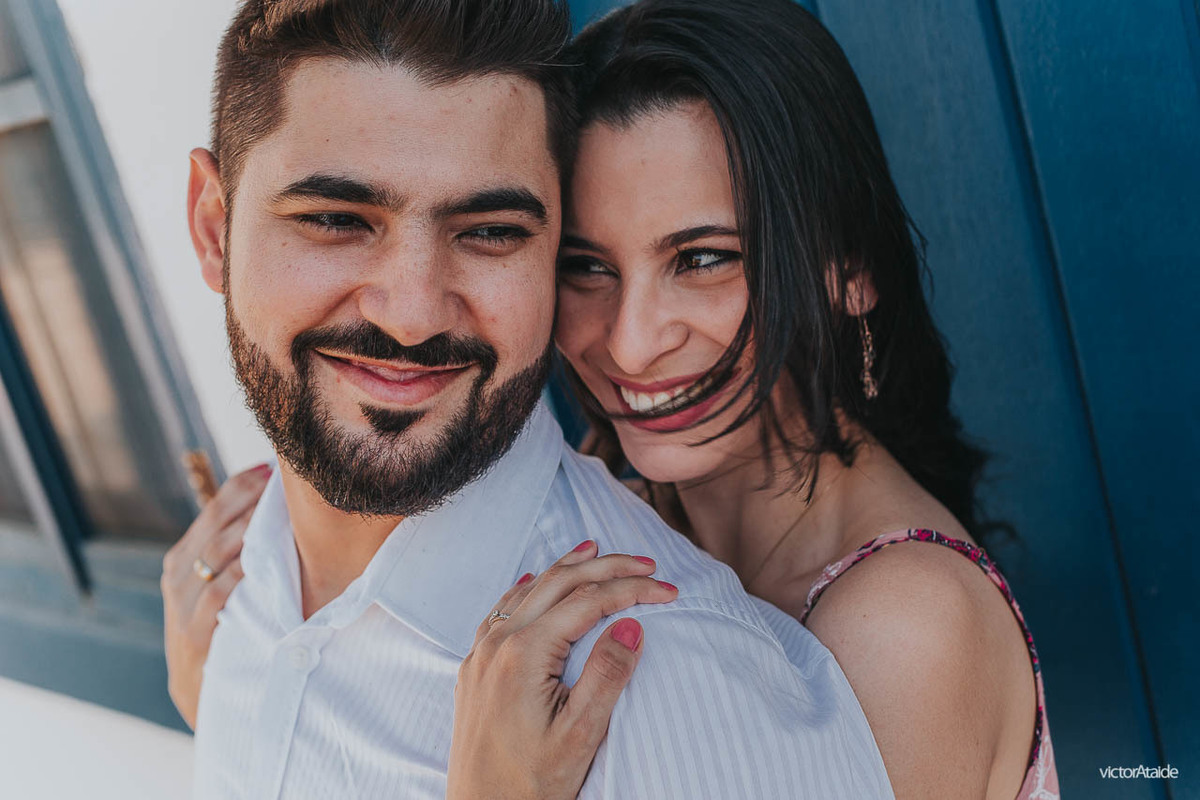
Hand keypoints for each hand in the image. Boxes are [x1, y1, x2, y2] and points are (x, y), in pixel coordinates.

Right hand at [160, 463, 269, 727]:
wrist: (198, 691)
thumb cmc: (220, 627)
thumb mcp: (218, 586)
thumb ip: (237, 552)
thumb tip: (281, 507)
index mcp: (183, 557)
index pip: (215, 506)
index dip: (245, 483)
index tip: (275, 466)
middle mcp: (178, 574)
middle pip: (215, 522)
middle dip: (249, 498)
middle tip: (283, 480)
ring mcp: (181, 603)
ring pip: (215, 552)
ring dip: (247, 529)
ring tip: (277, 511)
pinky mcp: (194, 632)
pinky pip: (216, 594)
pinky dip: (239, 574)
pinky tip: (260, 560)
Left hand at [447, 541, 678, 799]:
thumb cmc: (530, 784)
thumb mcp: (580, 734)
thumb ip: (607, 675)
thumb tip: (632, 624)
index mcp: (524, 653)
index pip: (589, 601)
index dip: (633, 589)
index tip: (671, 590)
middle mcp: (497, 643)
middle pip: (559, 583)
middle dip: (606, 567)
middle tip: (648, 563)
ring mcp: (481, 654)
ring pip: (529, 591)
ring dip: (567, 568)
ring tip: (597, 550)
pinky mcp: (474, 670)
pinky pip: (502, 610)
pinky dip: (528, 588)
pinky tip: (533, 581)